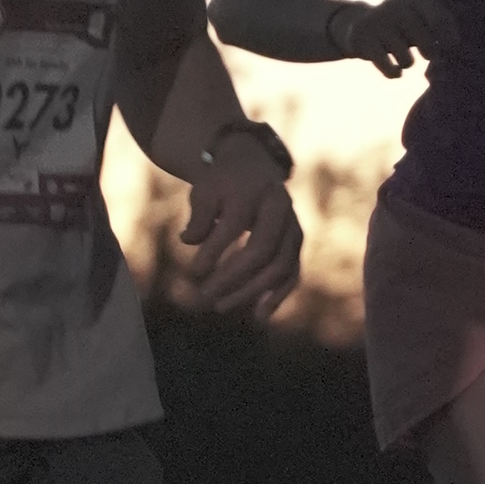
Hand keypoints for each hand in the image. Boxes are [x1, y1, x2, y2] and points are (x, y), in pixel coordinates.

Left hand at [180, 143, 302, 318]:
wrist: (252, 168)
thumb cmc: (222, 184)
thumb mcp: (205, 191)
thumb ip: (199, 214)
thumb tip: (189, 240)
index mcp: (255, 193)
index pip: (235, 227)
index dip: (214, 252)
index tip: (193, 272)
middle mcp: (281, 209)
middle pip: (262, 251)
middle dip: (232, 278)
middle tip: (204, 296)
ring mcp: (293, 227)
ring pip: (280, 266)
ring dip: (251, 291)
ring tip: (220, 306)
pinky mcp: (295, 244)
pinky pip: (293, 273)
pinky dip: (278, 295)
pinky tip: (260, 315)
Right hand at [328, 0, 457, 76]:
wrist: (359, 26)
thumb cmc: (403, 21)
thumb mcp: (423, 8)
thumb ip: (447, 0)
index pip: (442, 21)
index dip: (449, 39)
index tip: (449, 46)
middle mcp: (396, 5)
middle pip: (427, 44)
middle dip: (430, 53)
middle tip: (428, 53)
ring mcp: (378, 23)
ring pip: (407, 59)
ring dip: (408, 62)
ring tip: (404, 57)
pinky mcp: (363, 41)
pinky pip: (389, 69)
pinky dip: (394, 73)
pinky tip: (395, 70)